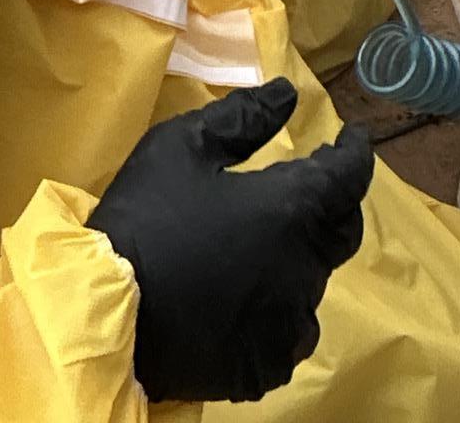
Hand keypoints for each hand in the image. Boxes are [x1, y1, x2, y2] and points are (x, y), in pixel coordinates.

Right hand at [88, 78, 371, 403]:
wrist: (105, 311)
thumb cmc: (146, 217)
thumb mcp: (183, 145)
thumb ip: (244, 117)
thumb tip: (288, 93)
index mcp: (293, 211)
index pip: (349, 176)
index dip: (354, 153)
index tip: (351, 138)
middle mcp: (305, 269)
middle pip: (340, 231)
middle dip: (332, 204)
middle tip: (310, 188)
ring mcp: (288, 325)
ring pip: (312, 284)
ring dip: (299, 260)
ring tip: (264, 247)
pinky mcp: (266, 365)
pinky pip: (288, 332)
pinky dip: (277, 309)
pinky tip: (245, 298)